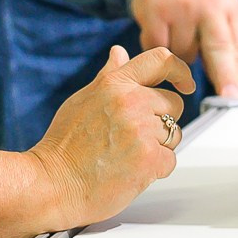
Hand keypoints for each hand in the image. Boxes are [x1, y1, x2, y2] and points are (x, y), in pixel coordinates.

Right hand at [30, 45, 193, 228]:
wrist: (53, 184)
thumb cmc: (64, 146)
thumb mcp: (83, 100)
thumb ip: (109, 76)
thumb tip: (120, 53)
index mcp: (114, 83)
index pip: (160, 61)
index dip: (179, 71)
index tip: (184, 83)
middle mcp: (131, 102)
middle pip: (174, 103)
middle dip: (162, 120)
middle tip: (135, 136)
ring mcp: (141, 130)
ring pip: (174, 133)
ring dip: (159, 146)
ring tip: (128, 154)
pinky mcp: (149, 158)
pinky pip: (170, 160)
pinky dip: (156, 169)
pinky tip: (131, 170)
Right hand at [130, 0, 237, 100]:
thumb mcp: (223, 12)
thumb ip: (232, 47)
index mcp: (230, 5)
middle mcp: (208, 4)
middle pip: (217, 48)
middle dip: (224, 77)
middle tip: (228, 98)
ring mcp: (180, 8)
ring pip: (184, 56)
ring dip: (183, 57)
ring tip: (182, 35)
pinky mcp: (154, 13)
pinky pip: (159, 50)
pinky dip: (161, 49)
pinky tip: (164, 33)